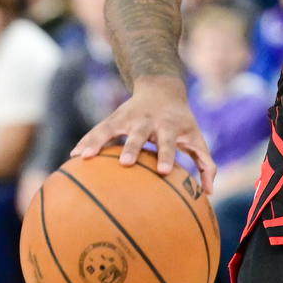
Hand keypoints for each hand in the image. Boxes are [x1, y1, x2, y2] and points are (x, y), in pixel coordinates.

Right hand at [71, 76, 216, 193]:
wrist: (163, 89)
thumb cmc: (182, 122)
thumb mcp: (196, 138)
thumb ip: (204, 164)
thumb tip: (209, 193)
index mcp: (170, 126)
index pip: (169, 141)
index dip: (167, 155)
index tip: (164, 171)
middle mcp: (148, 120)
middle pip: (139, 134)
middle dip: (133, 147)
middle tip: (125, 163)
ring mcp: (129, 118)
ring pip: (112, 129)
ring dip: (98, 141)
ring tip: (83, 157)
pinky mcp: (114, 118)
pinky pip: (98, 130)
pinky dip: (87, 141)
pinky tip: (74, 156)